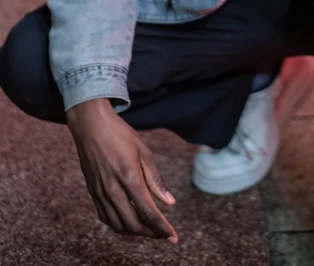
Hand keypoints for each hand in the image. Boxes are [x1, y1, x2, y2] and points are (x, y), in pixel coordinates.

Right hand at [66, 98, 177, 241]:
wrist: (91, 125)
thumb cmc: (120, 135)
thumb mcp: (144, 151)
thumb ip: (156, 179)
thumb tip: (169, 203)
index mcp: (130, 178)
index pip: (148, 213)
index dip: (162, 228)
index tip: (172, 237)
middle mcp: (113, 190)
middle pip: (133, 224)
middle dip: (150, 233)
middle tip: (163, 233)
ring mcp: (100, 193)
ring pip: (118, 225)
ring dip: (135, 232)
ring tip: (148, 229)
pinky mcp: (92, 192)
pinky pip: (105, 218)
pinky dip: (118, 225)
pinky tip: (128, 221)